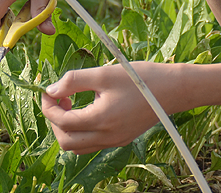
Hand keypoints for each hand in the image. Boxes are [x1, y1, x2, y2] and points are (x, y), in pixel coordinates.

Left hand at [42, 62, 195, 154]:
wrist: (174, 89)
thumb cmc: (141, 78)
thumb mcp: (103, 74)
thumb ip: (73, 81)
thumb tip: (51, 90)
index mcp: (101, 120)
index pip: (62, 122)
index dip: (48, 107)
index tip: (46, 91)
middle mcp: (107, 137)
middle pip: (66, 142)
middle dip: (54, 121)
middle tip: (59, 99)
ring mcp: (114, 141)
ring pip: (77, 146)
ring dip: (66, 128)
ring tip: (71, 104)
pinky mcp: (120, 139)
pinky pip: (91, 143)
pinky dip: (80, 131)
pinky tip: (85, 110)